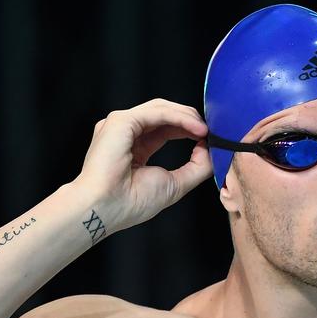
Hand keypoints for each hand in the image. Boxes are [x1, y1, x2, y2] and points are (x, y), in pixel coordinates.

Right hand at [73, 98, 211, 233]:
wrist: (106, 209)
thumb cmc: (131, 202)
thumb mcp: (176, 183)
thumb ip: (196, 167)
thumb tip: (209, 148)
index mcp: (134, 148)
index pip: (165, 128)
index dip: (187, 129)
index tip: (208, 137)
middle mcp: (125, 133)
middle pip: (163, 114)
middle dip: (189, 119)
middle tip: (210, 130)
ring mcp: (121, 125)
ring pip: (160, 109)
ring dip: (187, 116)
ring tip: (205, 130)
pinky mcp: (121, 122)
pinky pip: (156, 113)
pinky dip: (179, 117)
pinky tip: (195, 128)